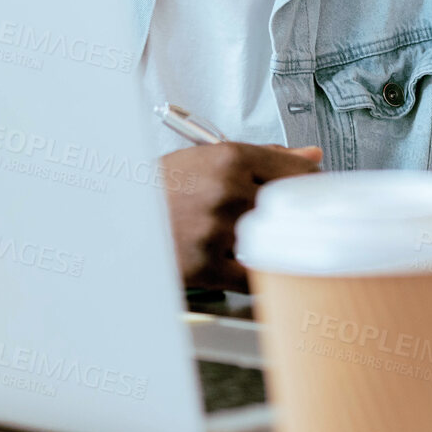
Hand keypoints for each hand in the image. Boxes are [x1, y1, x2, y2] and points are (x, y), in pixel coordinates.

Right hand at [161, 142, 321, 290]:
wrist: (119, 217)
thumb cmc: (164, 186)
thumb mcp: (210, 157)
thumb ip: (266, 156)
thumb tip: (312, 155)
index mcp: (229, 159)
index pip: (296, 172)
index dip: (309, 183)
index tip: (313, 189)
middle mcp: (226, 193)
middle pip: (288, 207)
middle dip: (294, 212)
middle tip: (292, 215)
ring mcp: (217, 232)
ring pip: (273, 241)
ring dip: (274, 241)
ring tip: (262, 237)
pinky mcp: (206, 267)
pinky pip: (253, 275)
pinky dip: (257, 272)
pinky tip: (248, 261)